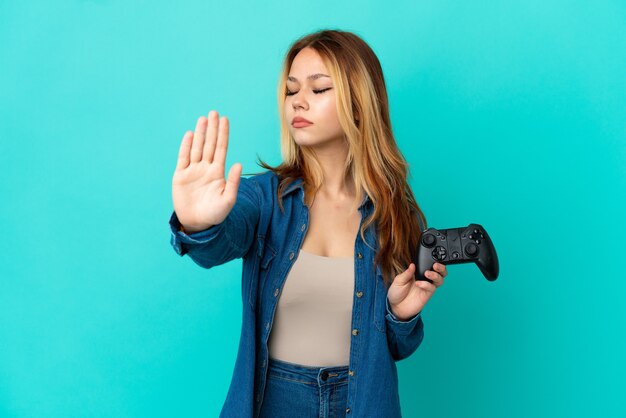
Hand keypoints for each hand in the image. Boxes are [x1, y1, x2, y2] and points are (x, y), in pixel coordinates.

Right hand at [172, 110, 240, 232]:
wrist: (198, 224)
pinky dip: (186, 146)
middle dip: (212, 129)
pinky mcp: (180, 176)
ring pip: (197, 148)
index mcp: (218, 172)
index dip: (223, 134)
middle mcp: (206, 168)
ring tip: (203, 118)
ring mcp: (193, 171)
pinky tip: (190, 135)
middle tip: (214, 112)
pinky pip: (183, 158)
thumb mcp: (228, 200)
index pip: (221, 149)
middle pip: (209, 144)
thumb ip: (233, 182)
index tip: (225, 120)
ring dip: (200, 133)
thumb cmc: (215, 214)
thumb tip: (239, 164)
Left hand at [387, 263, 447, 320]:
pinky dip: (426, 284)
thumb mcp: (398, 281)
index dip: (432, 261)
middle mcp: (425, 279)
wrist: (395, 307)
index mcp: (418, 273)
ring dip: (436, 275)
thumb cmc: (397, 293)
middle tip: (435, 265)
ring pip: (440, 280)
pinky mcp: (427, 295)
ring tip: (427, 273)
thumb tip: (412, 265)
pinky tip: (418, 284)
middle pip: (440, 272)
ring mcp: (427, 287)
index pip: (428, 265)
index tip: (430, 258)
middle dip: (441, 267)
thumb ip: (406, 273)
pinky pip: (432, 288)